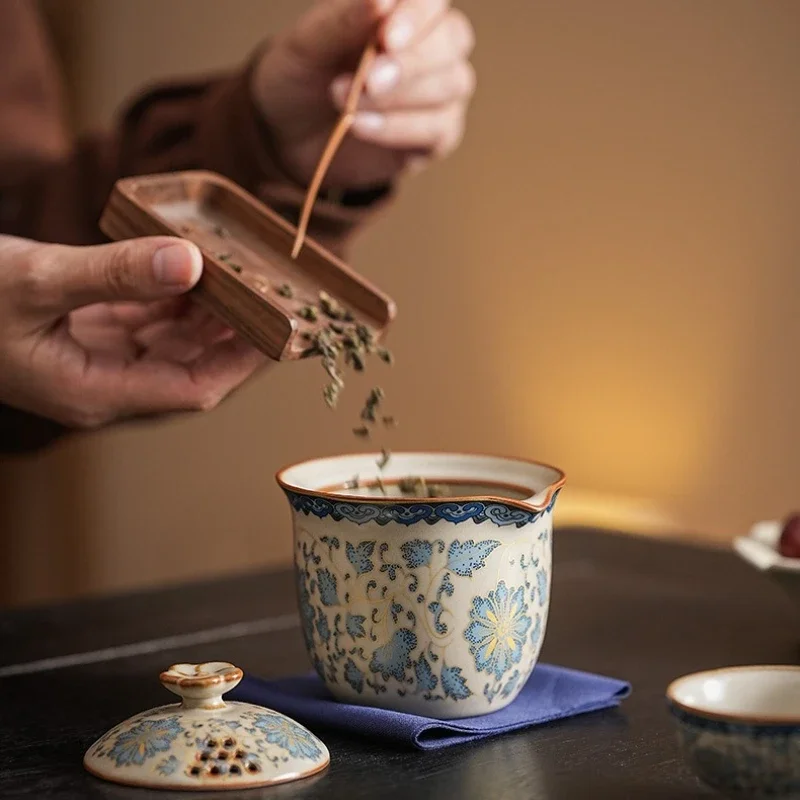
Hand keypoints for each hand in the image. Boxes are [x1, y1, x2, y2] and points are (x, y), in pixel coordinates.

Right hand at [0, 235, 264, 429]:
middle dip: (239, 339)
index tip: (283, 331)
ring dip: (212, 316)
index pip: (193, 389)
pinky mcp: (90, 333)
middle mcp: (105, 384)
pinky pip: (150, 322)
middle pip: (193, 369)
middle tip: (281, 302)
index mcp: (96, 392)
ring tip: (250, 280)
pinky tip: (200, 271)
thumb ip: (114, 274)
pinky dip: (178, 300)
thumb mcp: (36, 280)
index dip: (243, 364)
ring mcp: (98, 360)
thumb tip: (191, 262)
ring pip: (175, 344)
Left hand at [252, 0, 475, 189]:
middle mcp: (434, 46)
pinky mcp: (437, 135)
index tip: (386, 38)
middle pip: (451, 42)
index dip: (416, 16)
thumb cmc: (302, 76)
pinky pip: (438, 128)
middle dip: (408, 64)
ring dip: (399, 97)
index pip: (432, 1)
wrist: (288, 133)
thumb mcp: (308, 45)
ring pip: (451, 84)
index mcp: (406, 10)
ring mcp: (440, 91)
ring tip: (350, 107)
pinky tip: (361, 126)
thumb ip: (344, 20)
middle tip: (367, 81)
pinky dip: (398, 128)